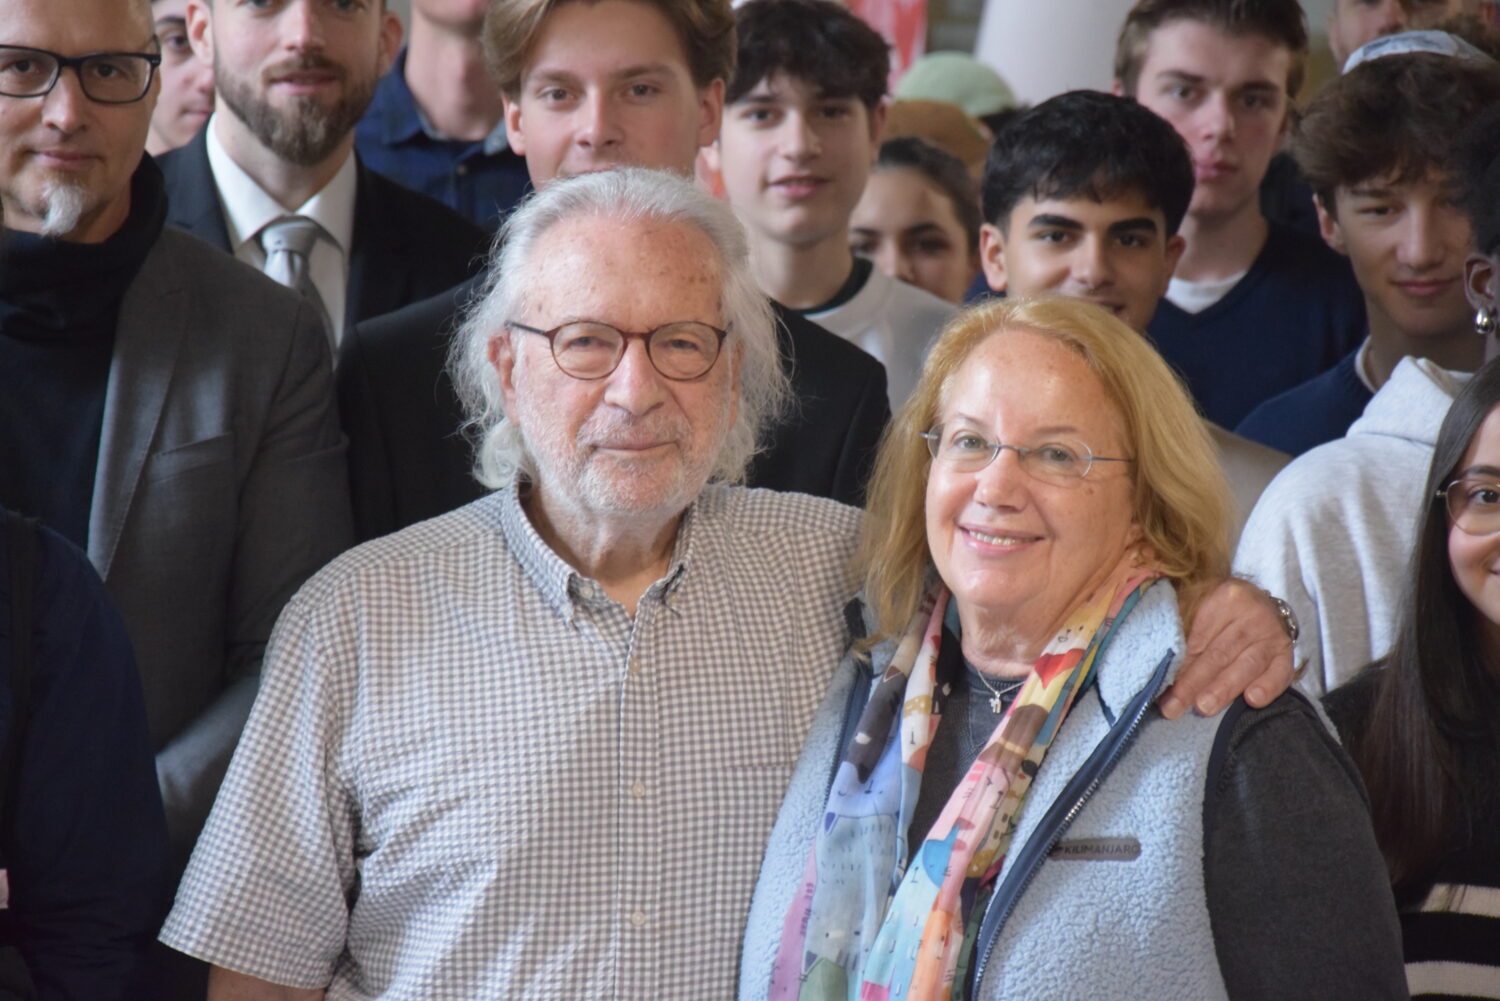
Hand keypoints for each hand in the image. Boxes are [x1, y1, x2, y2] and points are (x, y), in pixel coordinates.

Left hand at [1159, 578, 1293, 718]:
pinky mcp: (1287, 653)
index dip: (1179, 664)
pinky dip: (1267, 686)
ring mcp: (1272, 634)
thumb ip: (1184, 632)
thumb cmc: (1223, 612)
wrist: (1265, 606)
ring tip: (1205, 706)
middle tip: (1175, 706)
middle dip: (1194, 682)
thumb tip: (1160, 667)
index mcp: (1225, 598)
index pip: (1198, 636)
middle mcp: (1252, 614)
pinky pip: (1280, 672)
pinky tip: (1252, 699)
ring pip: (1247, 664)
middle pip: (1219, 653)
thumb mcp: (1202, 608)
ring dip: (1224, 688)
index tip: (1162, 688)